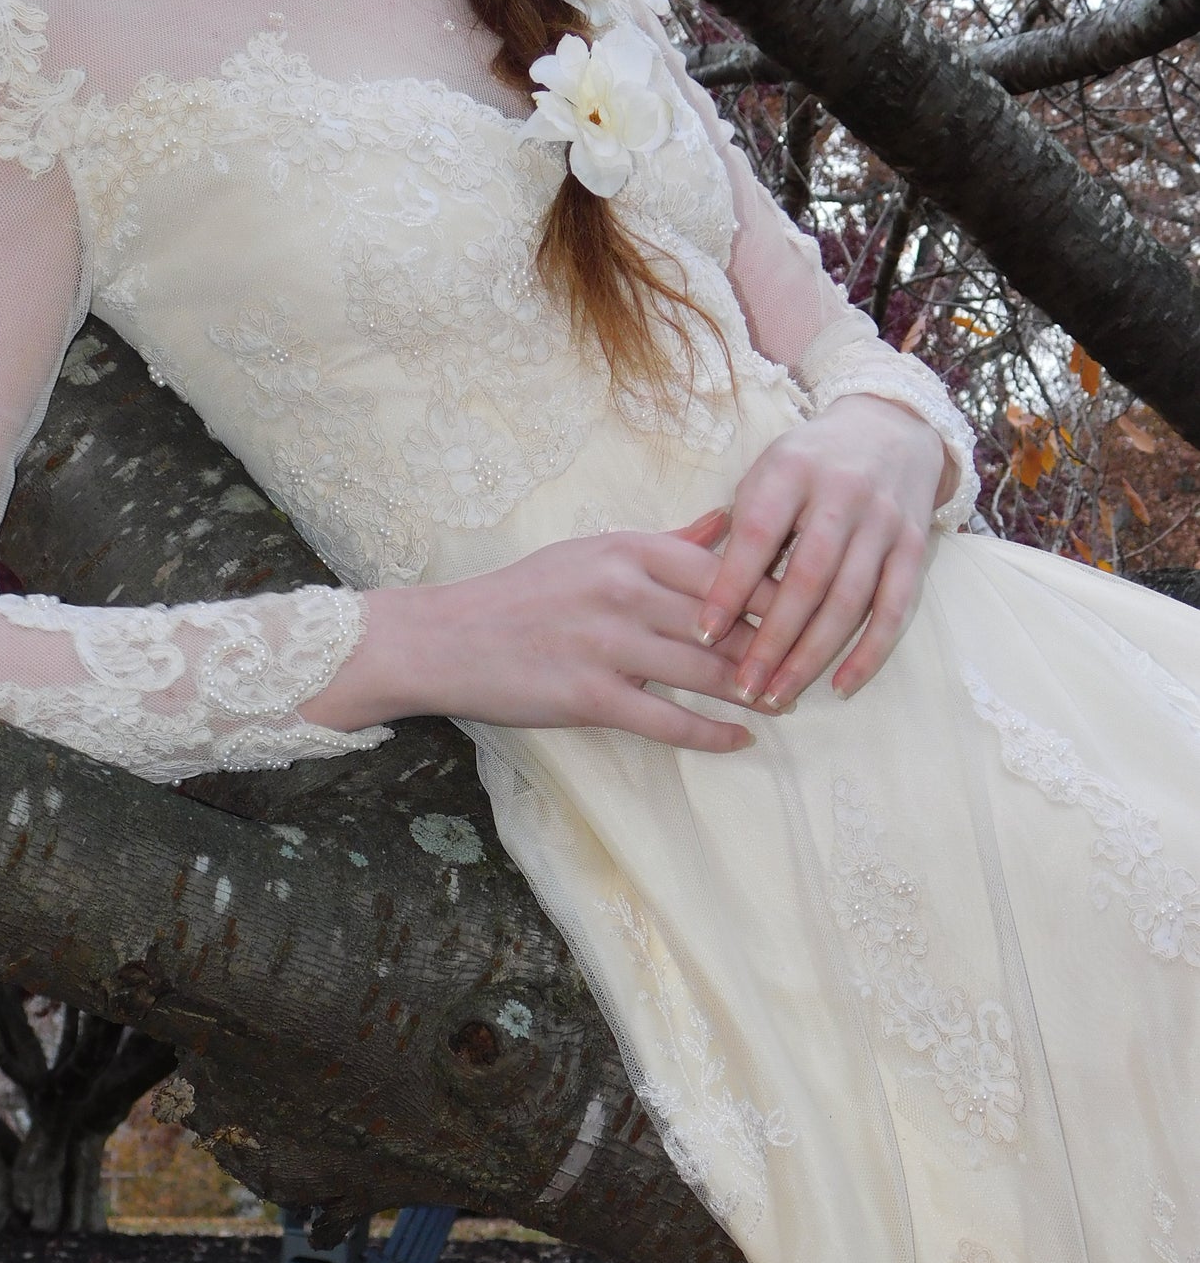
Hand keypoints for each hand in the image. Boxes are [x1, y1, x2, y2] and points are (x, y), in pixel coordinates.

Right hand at [305, 527, 780, 752]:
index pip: (725, 567)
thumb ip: (665, 545)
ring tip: (788, 701)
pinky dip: (711, 732)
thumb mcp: (593, 554)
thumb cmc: (523, 595)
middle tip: (816, 661)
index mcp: (628, 549)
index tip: (815, 605)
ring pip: (704, 669)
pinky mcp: (588, 695)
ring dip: (754, 689)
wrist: (446, 639)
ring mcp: (607, 644)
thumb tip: (726, 522)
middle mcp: (623, 590)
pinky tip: (741, 739)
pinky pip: (666, 718)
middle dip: (777, 643)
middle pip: (725, 618)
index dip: (777, 590)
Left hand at [694, 393, 946, 710]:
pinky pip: (894, 609)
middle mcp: (843, 494)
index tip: (704, 633)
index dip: (730, 587)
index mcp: (793, 470)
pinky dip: (868, 652)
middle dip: (772, 640)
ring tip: (778, 696)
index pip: (757, 535)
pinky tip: (840, 686)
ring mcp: (884, 523)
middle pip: (806, 580)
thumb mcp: (766, 472)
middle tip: (743, 687)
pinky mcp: (914, 548)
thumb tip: (698, 593)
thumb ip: (737, 525)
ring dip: (812, 656)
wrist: (890, 429)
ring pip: (848, 602)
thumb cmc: (808, 463)